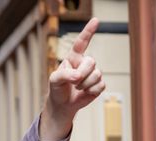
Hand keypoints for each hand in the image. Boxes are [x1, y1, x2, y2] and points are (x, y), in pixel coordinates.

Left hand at [41, 18, 105, 140]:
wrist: (62, 104)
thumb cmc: (57, 89)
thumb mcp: (54, 80)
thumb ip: (64, 75)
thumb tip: (78, 76)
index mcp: (73, 58)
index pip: (81, 43)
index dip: (88, 31)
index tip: (96, 20)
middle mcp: (84, 63)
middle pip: (91, 62)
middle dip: (82, 74)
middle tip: (74, 82)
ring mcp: (93, 73)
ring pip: (97, 74)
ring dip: (85, 84)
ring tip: (77, 88)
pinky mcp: (98, 84)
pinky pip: (101, 85)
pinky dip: (91, 91)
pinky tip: (85, 92)